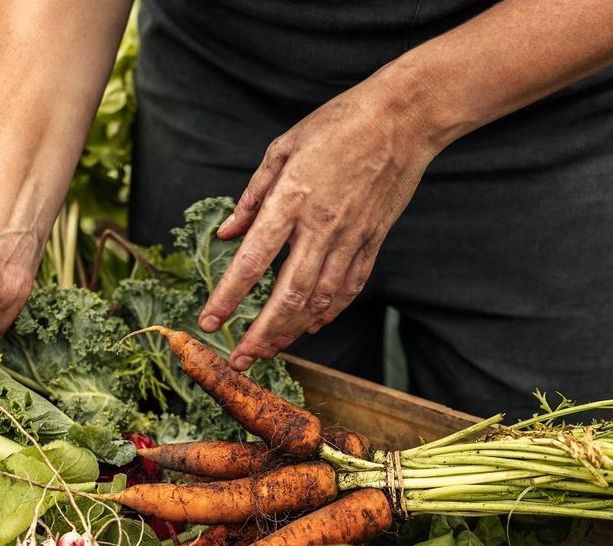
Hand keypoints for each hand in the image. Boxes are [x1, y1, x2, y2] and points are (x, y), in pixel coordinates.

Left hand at [198, 77, 439, 369]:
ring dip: (291, 331)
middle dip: (261, 334)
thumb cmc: (338, 124)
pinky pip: (348, 288)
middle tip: (240, 359)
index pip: (252, 261)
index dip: (228, 297)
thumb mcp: (283, 148)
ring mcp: (351, 238)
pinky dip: (328, 312)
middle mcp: (321, 226)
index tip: (208, 322)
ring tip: (269, 349)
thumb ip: (253, 196)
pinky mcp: (373, 241)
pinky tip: (310, 326)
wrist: (403, 119)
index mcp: (292, 200)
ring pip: (319, 300)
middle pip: (287, 295)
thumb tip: (227, 233)